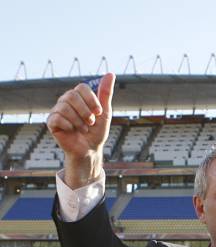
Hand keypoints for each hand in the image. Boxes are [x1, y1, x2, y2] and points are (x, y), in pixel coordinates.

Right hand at [47, 73, 115, 187]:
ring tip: (84, 129)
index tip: (98, 113)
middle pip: (72, 95)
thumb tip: (110, 74)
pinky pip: (57, 118)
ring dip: (78, 121)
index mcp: (79, 96)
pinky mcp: (51, 122)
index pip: (82, 87)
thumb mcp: (104, 112)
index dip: (92, 100)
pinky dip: (68, 126)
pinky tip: (72, 131)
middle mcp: (66, 100)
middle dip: (85, 111)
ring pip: (64, 107)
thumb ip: (105, 93)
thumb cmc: (97, 132)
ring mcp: (58, 110)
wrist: (89, 150)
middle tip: (91, 123)